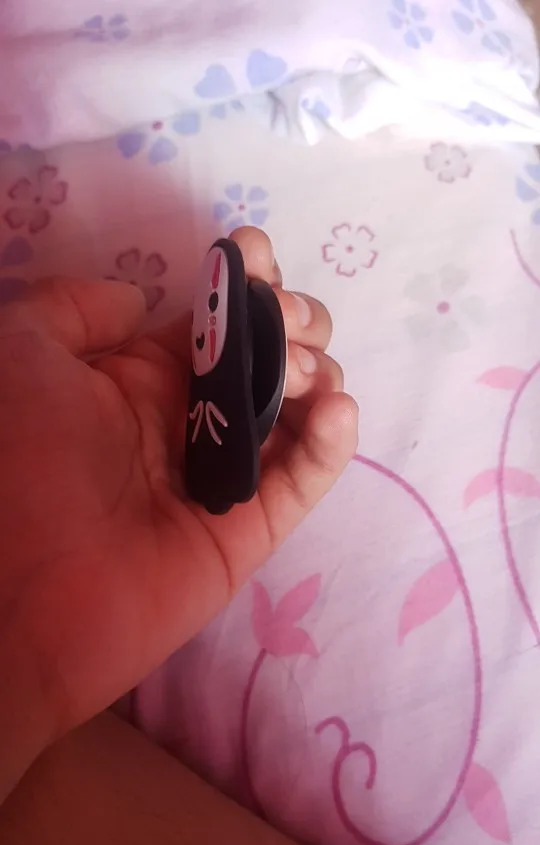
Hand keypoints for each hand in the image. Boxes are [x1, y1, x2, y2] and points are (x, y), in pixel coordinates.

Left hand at [0, 227, 357, 794]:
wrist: (22, 588)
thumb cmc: (19, 458)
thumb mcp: (20, 352)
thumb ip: (75, 307)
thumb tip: (142, 300)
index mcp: (141, 377)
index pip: (215, 321)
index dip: (245, 282)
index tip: (257, 254)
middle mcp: (189, 420)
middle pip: (268, 360)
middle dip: (292, 322)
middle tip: (287, 320)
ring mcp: (225, 474)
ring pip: (296, 413)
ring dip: (317, 374)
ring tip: (303, 372)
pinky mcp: (252, 528)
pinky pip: (303, 480)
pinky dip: (332, 442)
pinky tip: (335, 409)